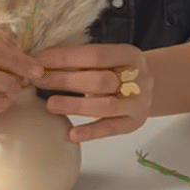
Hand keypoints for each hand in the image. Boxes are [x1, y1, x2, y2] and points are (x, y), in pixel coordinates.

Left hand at [34, 42, 151, 142]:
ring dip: (75, 105)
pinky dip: (91, 132)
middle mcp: (138, 79)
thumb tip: (43, 61)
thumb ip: (82, 59)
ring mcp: (137, 103)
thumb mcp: (108, 59)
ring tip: (50, 105)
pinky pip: (111, 129)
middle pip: (101, 81)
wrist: (150, 87)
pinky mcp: (133, 123)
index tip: (40, 61)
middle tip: (39, 81)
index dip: (66, 58)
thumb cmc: (117, 70)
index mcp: (129, 55)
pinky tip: (72, 134)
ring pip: (106, 106)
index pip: (96, 54)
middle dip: (66, 81)